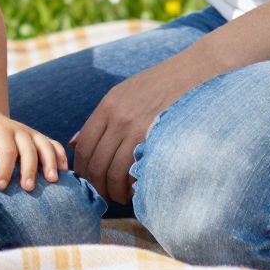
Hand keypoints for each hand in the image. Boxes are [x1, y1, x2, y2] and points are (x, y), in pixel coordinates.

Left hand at [0, 103, 67, 192]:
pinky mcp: (37, 137)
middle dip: (30, 169)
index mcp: (0, 130)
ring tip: (53, 180)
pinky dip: (60, 155)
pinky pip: (53, 144)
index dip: (5, 169)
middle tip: (29, 188)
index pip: (6, 150)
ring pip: (45, 145)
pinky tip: (64, 170)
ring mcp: (30, 133)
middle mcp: (19, 130)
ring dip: (50, 162)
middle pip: (29, 149)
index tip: (1, 186)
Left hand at [70, 56, 201, 205]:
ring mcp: (138, 129)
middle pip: (96, 162)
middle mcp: (119, 118)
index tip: (87, 180)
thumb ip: (100, 118)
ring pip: (114, 171)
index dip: (82, 169)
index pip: (84, 145)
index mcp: (108, 105)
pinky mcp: (158, 139)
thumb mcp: (124, 92)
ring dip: (114, 191)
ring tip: (120, 198)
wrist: (197, 72)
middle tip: (103, 195)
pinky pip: (136, 171)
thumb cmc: (160, 84)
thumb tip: (72, 143)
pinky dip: (132, 186)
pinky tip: (136, 191)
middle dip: (97, 185)